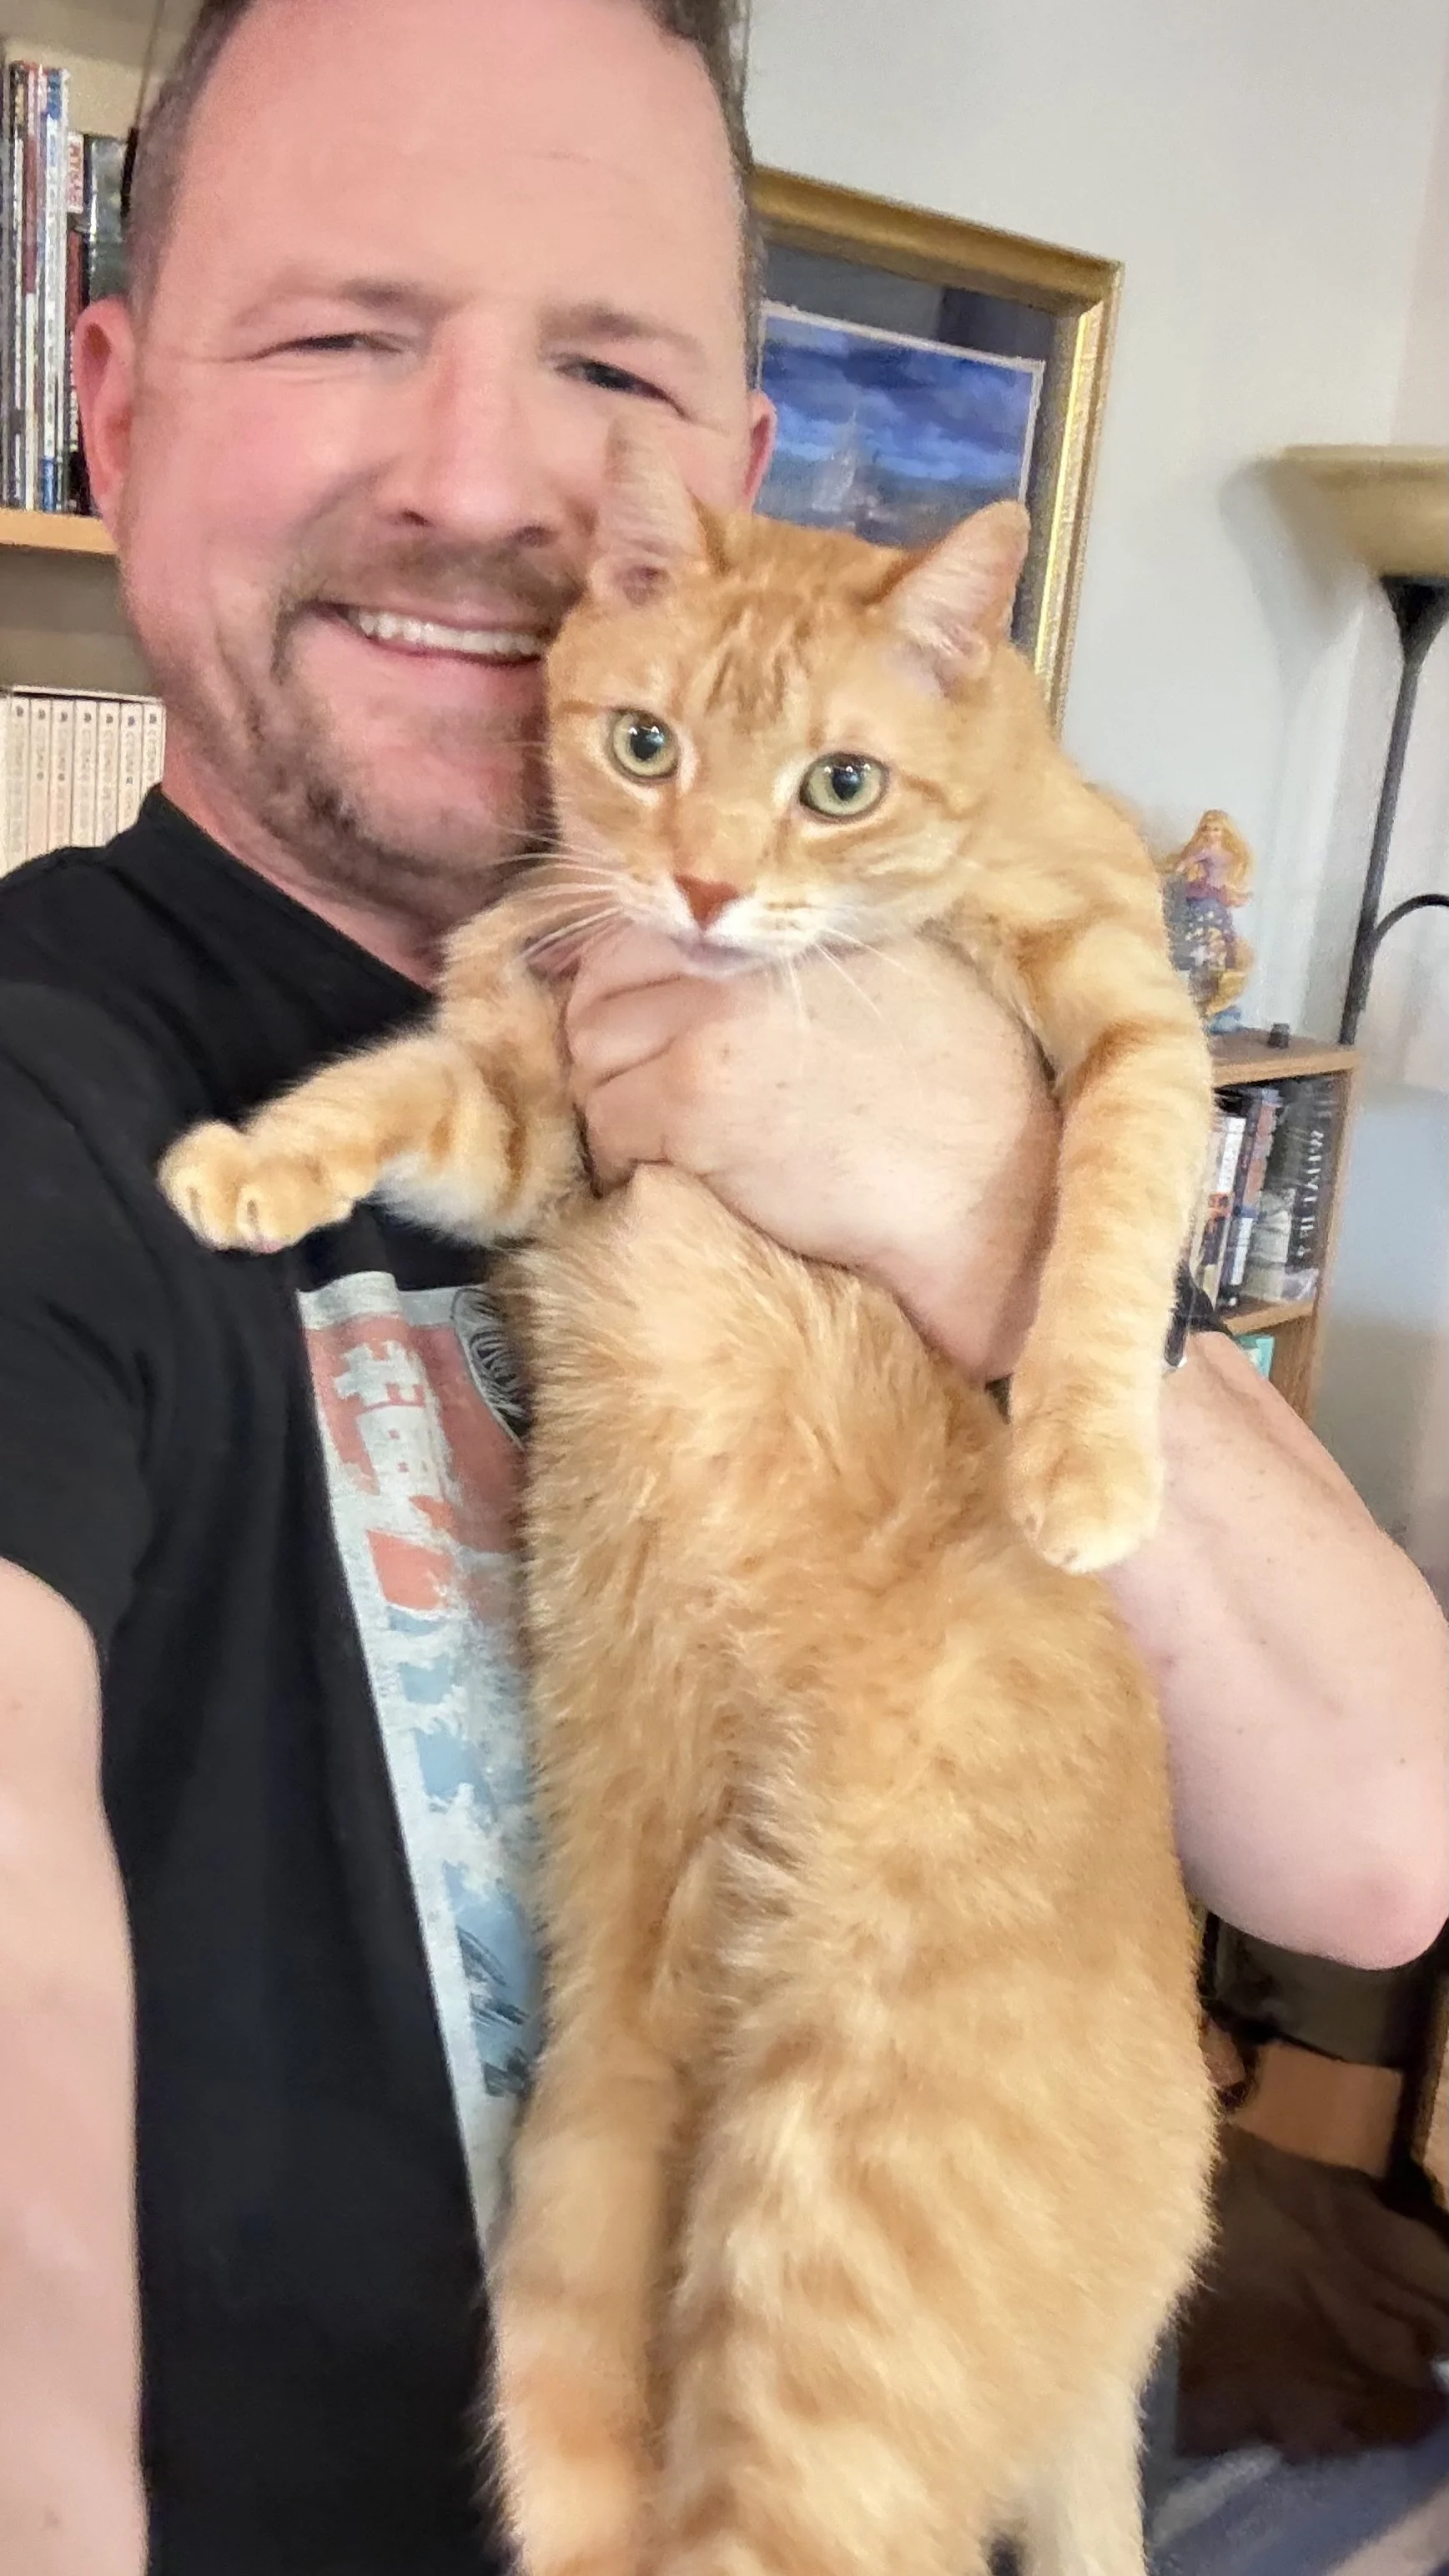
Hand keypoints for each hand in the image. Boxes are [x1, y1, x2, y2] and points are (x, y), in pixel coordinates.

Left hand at [562, 929, 1059, 1380]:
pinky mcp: (694, 1107)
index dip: (623, 980)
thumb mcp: (901, 978)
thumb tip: (742, 959)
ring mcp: (710, 1029)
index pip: (650, 927)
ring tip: (651, 1140)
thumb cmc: (964, 1100)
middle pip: (602, 984)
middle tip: (630, 1091)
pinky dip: (621, 1159)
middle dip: (602, 1040)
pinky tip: (665, 1178)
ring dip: (610, 1100)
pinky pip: (609, 1125)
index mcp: (789, 924)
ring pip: (593, 1055)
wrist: (983, 1193)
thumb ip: (814, 954)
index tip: (634, 1023)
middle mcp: (740, 960)